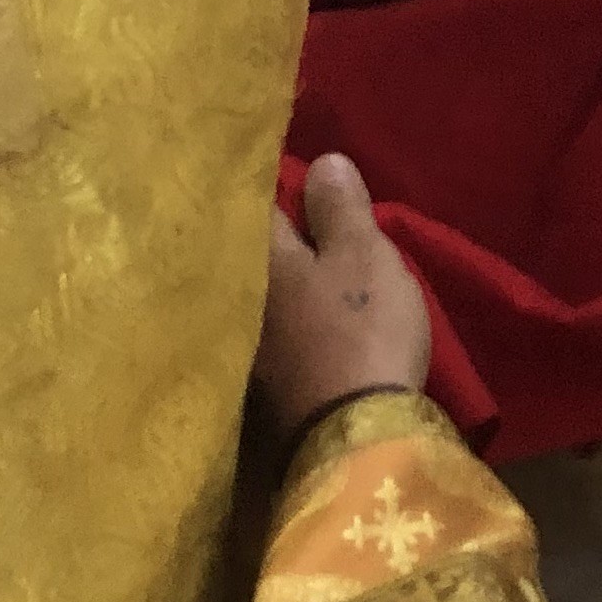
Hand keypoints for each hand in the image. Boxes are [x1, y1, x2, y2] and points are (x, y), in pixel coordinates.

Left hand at [256, 153, 430, 443]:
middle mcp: (238, 298)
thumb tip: (320, 163)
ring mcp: (247, 346)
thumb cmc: (361, 327)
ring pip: (257, 294)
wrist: (357, 438)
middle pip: (247, 251)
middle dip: (265, 233)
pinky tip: (296, 315)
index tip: (279, 165)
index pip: (252, 202)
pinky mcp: (266, 383)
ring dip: (273, 278)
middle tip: (289, 211)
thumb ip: (339, 208)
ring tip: (296, 260)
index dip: (268, 180)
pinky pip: (270, 331)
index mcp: (259, 257)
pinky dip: (282, 317)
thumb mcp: (364, 255)